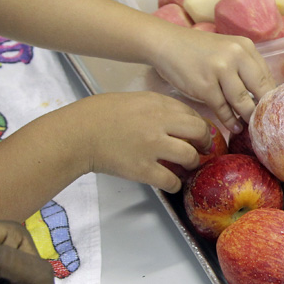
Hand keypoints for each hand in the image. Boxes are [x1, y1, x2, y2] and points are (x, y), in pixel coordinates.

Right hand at [75, 91, 214, 192]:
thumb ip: (157, 108)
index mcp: (157, 104)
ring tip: (188, 165)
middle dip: (205, 142)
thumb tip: (179, 120)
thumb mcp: (134, 100)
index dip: (201, 125)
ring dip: (192, 163)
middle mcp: (158, 124)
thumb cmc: (99, 115)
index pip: (192, 114)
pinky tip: (173, 182)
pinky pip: (171, 180)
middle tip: (203, 149)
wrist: (77, 134)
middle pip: (199, 132)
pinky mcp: (142, 169)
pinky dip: (176, 183)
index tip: (201, 133)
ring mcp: (152, 147)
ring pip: (190, 156)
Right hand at [150, 27, 274, 133]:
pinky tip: (235, 127)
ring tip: (252, 128)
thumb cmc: (199, 50)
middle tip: (266, 124)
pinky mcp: (205, 86)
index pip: (267, 76)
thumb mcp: (227, 49)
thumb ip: (245, 67)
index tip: (273, 111)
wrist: (167, 44)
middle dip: (264, 110)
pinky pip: (223, 109)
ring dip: (248, 117)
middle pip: (260, 90)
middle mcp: (236, 56)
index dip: (272, 97)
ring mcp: (220, 70)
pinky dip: (230, 121)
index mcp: (245, 47)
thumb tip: (263, 95)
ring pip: (243, 102)